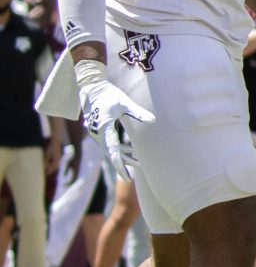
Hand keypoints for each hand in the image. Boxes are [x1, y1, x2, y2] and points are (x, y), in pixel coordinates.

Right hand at [74, 61, 149, 183]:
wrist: (91, 87)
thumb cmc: (109, 94)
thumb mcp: (124, 102)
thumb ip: (138, 112)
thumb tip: (153, 120)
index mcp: (103, 129)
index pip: (113, 151)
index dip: (120, 165)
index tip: (124, 176)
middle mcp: (97, 133)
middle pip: (111, 153)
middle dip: (121, 165)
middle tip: (129, 179)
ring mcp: (97, 132)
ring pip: (110, 149)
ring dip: (122, 156)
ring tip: (137, 165)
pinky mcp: (99, 129)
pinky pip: (109, 142)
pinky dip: (119, 148)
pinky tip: (131, 151)